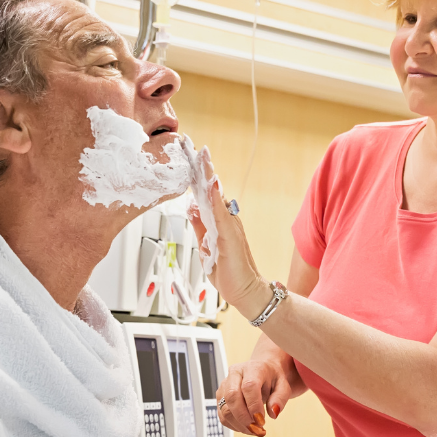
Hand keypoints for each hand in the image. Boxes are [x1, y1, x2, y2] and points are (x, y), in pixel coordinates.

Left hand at [187, 148, 268, 311]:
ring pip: (217, 195)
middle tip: (192, 146)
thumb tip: (191, 206)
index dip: (198, 175)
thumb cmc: (229, 271)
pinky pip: (221, 213)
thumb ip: (201, 225)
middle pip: (212, 188)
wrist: (246, 291)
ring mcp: (230, 224)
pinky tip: (211, 184)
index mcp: (219, 220)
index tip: (189, 156)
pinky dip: (215, 198)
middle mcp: (227, 218)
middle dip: (202, 167)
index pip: (206, 193)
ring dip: (208, 175)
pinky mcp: (231, 234)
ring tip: (201, 155)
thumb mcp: (206, 245)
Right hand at [216, 359, 295, 436]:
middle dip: (243, 417)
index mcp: (252, 368)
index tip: (261, 420)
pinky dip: (233, 425)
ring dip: (239, 424)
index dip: (254, 406)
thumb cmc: (272, 378)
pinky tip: (245, 427)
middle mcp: (235, 374)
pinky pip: (222, 414)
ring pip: (224, 408)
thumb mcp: (283, 385)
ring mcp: (225, 385)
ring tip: (253, 430)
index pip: (249, 386)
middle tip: (256, 429)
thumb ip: (280, 398)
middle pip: (232, 396)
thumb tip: (273, 412)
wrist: (263, 372)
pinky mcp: (221, 396)